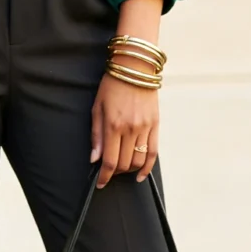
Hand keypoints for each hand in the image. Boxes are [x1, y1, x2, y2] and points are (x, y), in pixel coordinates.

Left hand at [90, 71, 159, 185]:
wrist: (135, 68)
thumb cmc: (112, 85)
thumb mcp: (97, 108)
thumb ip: (95, 135)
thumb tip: (94, 159)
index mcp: (113, 125)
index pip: (109, 160)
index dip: (104, 176)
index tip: (100, 183)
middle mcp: (130, 129)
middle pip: (124, 164)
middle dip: (115, 173)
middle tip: (108, 172)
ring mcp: (145, 128)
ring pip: (139, 161)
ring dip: (129, 170)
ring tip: (121, 169)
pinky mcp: (155, 125)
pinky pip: (153, 152)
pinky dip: (147, 167)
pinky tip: (140, 174)